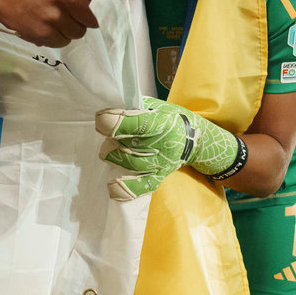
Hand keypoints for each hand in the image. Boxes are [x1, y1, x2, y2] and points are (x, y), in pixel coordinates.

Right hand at [0, 0, 99, 46]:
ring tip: (55, 19)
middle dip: (86, 19)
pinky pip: (63, 42)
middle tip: (73, 14)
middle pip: (94, 19)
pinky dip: (57, 37)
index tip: (106, 10)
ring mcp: (56, 18)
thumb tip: (106, 0)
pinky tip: (46, 26)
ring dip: (71, 29)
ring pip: (79, 33)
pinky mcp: (45, 34)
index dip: (106, 5)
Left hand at [95, 97, 243, 199]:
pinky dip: (127, 189)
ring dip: (115, 156)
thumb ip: (134, 108)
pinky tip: (113, 187)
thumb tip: (110, 111)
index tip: (100, 119)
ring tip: (109, 150)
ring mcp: (162, 163)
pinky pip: (143, 186)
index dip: (115, 122)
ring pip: (131, 163)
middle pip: (130, 145)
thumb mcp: (156, 105)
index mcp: (162, 122)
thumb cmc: (170, 117)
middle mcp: (163, 144)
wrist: (194, 138)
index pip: (137, 124)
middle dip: (113, 139)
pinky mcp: (160, 176)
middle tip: (108, 134)